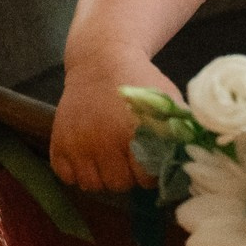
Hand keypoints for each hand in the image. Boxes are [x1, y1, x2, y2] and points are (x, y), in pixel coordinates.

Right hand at [51, 62, 174, 193]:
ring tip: (109, 157)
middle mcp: (102, 142)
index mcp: (132, 134)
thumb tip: (187, 164)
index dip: (150, 171)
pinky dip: (76, 172)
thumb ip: (178, 133)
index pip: (145, 179)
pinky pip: (66, 177)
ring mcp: (77, 144)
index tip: (149, 159)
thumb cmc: (139, 81)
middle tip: (128, 157)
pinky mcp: (58, 142)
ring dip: (102, 175)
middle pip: (118, 185)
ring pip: (92, 185)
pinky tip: (88, 155)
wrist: (101, 60)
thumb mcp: (166, 101)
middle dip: (127, 175)